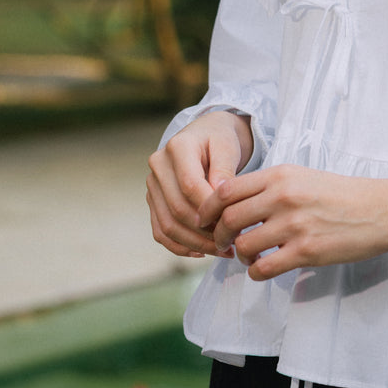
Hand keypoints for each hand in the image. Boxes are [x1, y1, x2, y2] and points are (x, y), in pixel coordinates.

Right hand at [147, 111, 253, 258]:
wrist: (207, 134)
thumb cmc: (221, 140)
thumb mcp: (229, 147)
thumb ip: (224, 170)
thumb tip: (219, 197)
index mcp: (177, 147)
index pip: (190, 186)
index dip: (211, 209)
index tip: (234, 222)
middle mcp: (158, 166)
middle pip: (178, 209)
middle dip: (206, 231)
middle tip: (232, 242)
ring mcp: (153, 185)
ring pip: (167, 225)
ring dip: (195, 244)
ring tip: (222, 250)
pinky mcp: (153, 201)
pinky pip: (160, 232)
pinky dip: (180, 246)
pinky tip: (203, 253)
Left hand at [199, 165, 387, 280]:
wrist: (381, 209)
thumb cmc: (341, 194)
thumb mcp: (302, 176)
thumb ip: (269, 186)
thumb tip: (232, 203)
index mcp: (280, 175)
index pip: (226, 190)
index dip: (208, 209)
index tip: (205, 220)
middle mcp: (283, 197)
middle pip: (229, 219)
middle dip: (218, 235)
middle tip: (223, 243)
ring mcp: (294, 225)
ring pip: (244, 245)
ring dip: (240, 255)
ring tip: (249, 256)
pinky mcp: (306, 251)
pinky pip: (264, 268)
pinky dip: (256, 272)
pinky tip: (263, 269)